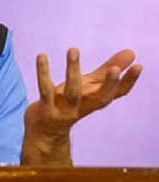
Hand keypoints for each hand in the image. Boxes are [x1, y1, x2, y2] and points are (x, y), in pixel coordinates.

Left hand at [22, 48, 141, 164]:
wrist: (44, 132)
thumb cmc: (68, 103)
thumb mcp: (88, 87)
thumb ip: (106, 71)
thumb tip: (131, 53)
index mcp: (95, 101)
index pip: (117, 94)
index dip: (128, 82)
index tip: (139, 66)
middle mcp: (83, 107)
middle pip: (100, 98)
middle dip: (109, 84)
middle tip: (115, 68)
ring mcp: (64, 110)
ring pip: (72, 92)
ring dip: (73, 70)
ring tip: (73, 49)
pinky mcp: (45, 109)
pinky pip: (45, 90)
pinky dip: (43, 73)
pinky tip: (42, 56)